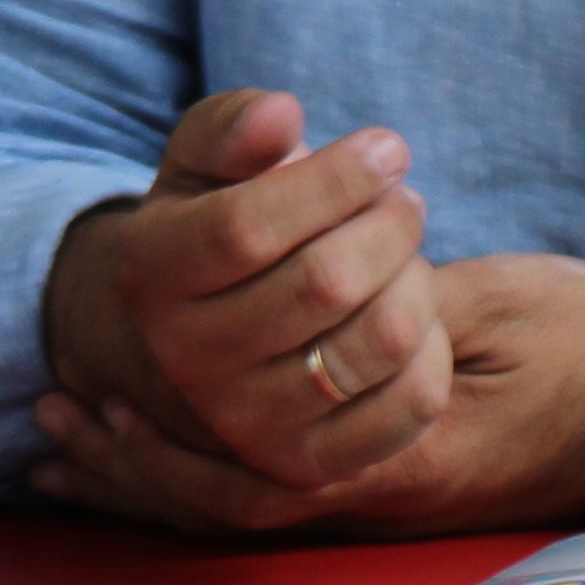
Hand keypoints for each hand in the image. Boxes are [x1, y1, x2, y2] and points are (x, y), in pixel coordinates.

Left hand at [34, 250, 584, 538]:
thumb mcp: (483, 306)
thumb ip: (385, 309)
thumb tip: (294, 293)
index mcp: (399, 460)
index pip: (247, 477)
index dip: (157, 449)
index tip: (86, 401)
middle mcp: (384, 495)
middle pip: (226, 507)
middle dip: (130, 473)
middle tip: (47, 434)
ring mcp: (391, 494)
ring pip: (246, 507)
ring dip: (156, 477)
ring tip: (71, 446)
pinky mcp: (400, 479)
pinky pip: (283, 491)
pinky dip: (210, 470)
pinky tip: (160, 441)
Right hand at [39, 89, 449, 491]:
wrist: (194, 338)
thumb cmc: (216, 225)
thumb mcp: (202, 163)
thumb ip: (232, 126)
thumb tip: (282, 116)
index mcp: (151, 275)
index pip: (249, 228)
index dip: (333, 181)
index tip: (387, 148)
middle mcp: (185, 359)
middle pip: (325, 282)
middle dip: (388, 225)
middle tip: (405, 201)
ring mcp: (245, 423)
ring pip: (378, 341)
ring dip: (416, 280)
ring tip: (407, 253)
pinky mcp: (307, 467)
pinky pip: (409, 406)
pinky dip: (433, 351)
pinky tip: (414, 314)